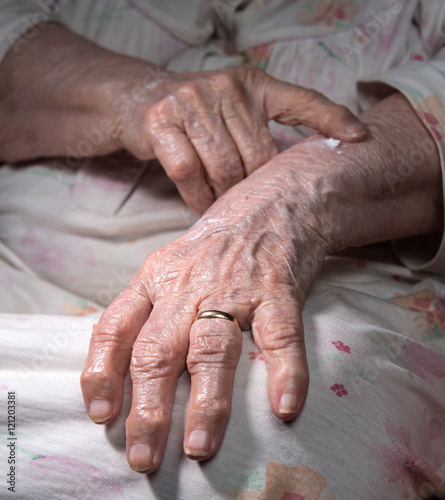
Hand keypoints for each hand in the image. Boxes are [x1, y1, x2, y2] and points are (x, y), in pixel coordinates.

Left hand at [80, 93, 441, 472]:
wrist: (273, 203)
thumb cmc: (217, 244)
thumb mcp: (170, 266)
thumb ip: (148, 307)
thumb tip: (123, 366)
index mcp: (156, 280)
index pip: (114, 327)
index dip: (100, 372)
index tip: (99, 414)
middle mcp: (187, 287)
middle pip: (158, 351)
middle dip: (147, 409)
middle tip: (143, 457)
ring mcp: (234, 288)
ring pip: (212, 348)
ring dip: (206, 402)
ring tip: (200, 447)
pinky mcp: (278, 289)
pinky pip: (280, 335)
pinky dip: (284, 372)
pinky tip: (284, 408)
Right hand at [115, 65, 366, 212]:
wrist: (138, 100)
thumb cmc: (196, 117)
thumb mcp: (234, 112)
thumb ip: (261, 133)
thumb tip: (294, 177)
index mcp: (253, 84)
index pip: (301, 100)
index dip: (331, 119)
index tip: (360, 138)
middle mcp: (226, 87)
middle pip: (257, 155)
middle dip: (255, 188)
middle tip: (253, 208)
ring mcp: (192, 102)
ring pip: (223, 167)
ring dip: (225, 198)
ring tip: (226, 210)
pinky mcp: (162, 121)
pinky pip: (189, 173)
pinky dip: (197, 197)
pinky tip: (201, 205)